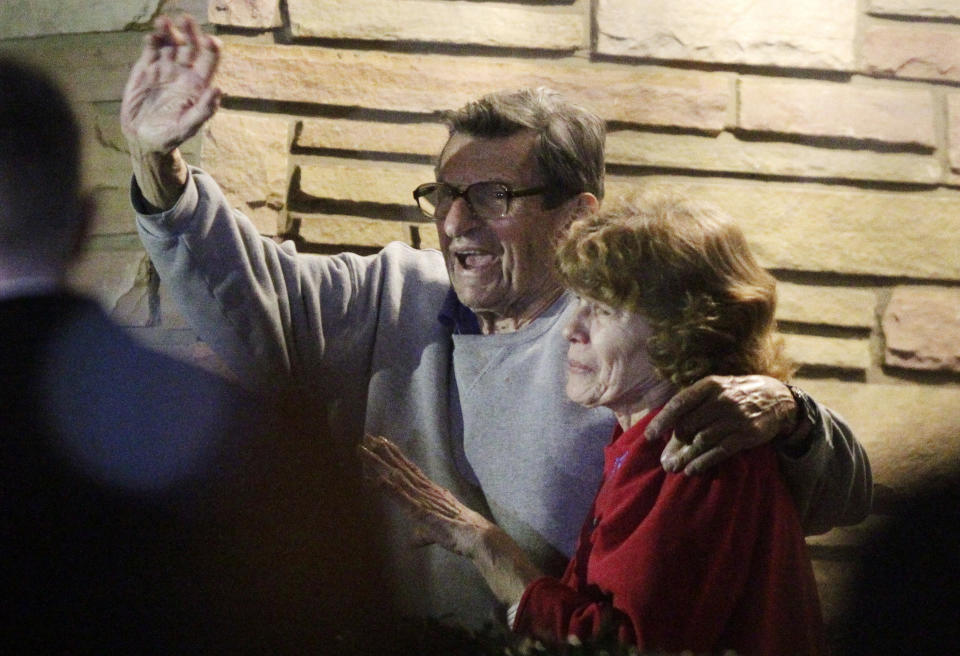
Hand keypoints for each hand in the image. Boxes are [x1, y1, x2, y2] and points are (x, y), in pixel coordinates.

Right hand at [121, 15, 221, 153]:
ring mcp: (165, 68)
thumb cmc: (171, 135)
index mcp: (198, 84)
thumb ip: (204, 109)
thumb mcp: (188, 126)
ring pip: (170, 43)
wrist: (143, 137)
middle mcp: (184, 72)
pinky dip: (152, 41)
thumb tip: (219, 89)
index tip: (212, 40)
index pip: (209, 61)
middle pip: (190, 46)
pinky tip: (152, 35)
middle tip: (186, 19)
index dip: (212, 49)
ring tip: (164, 22)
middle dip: (190, 32)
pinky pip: (151, 50)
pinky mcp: (146, 68)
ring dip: (168, 31)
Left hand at [358, 434, 492, 556]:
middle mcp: (425, 490)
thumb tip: (413, 541)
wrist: (478, 537)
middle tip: (368, 437)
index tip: (381, 442)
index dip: (394, 456)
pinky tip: (378, 480)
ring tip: (366, 450)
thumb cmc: (459, 532)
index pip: (408, 470)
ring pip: (397, 478)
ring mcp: (423, 499)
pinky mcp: (423, 512)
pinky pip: (403, 499)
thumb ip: (422, 533)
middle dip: (383, 453)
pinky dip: (390, 490)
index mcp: (428, 491)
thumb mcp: (435, 531)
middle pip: (399, 468)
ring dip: (380, 465)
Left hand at [644, 375, 796, 474]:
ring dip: (686, 456)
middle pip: (688, 425)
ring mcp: (735, 418)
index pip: (679, 403)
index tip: (650, 436)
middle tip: (668, 456)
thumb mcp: (717, 388)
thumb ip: (694, 403)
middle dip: (676, 443)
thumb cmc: (737, 393)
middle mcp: (722, 400)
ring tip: (675, 467)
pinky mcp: (746, 435)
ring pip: (701, 441)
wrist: (777, 399)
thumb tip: (667, 428)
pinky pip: (719, 451)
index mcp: (710, 385)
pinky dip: (703, 462)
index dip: (662, 421)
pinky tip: (692, 469)